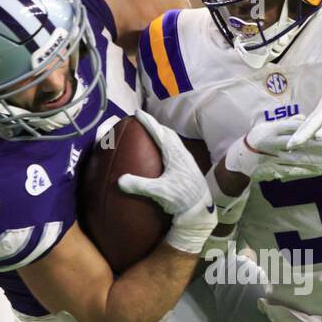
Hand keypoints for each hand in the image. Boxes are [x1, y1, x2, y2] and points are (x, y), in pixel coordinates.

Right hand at [118, 111, 214, 254]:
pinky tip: (164, 155)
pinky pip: (177, 150)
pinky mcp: (189, 168)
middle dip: (155, 126)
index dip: (148, 122)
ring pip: (174, 141)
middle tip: (143, 122)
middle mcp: (182, 153)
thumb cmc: (182, 199)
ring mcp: (187, 160)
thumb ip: (139, 186)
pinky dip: (168, 145)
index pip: (159, 132)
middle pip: (167, 133)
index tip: (137, 113)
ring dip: (163, 135)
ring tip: (152, 135)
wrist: (202, 208)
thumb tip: (119, 181)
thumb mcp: (159, 192)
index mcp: (174, 154)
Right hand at [225, 118, 321, 182]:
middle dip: (316, 145)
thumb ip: (287, 123)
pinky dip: (306, 171)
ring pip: (297, 159)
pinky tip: (319, 171)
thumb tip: (304, 118)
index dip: (307, 128)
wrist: (240, 159)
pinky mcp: (273, 170)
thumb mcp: (268, 126)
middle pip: (297, 144)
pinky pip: (292, 171)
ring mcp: (273, 159)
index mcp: (270, 130)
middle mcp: (272, 144)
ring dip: (314, 160)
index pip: (291, 127)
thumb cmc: (257, 138)